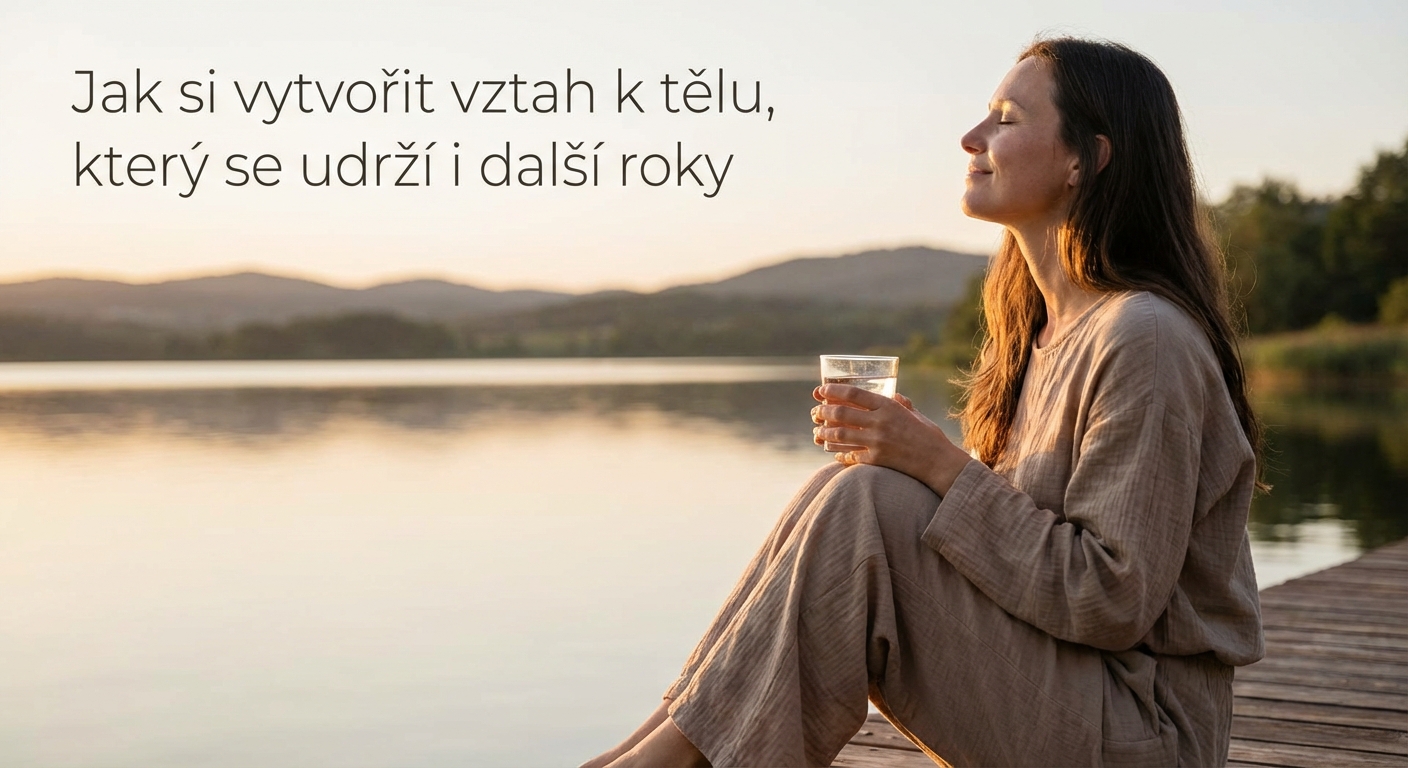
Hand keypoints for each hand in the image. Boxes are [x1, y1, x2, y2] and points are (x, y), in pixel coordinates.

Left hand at [810, 384, 972, 495]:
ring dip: (824, 432)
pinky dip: (838, 453)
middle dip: (823, 411)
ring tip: (817, 432)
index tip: (820, 390)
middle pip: (841, 413)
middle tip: (816, 412)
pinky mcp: (875, 460)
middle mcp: (880, 422)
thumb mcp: (916, 415)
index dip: (833, 391)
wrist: (939, 462)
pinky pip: (849, 455)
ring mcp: (876, 442)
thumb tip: (894, 395)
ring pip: (840, 435)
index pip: (853, 394)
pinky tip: (833, 452)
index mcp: (888, 407)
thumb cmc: (929, 436)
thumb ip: (902, 405)